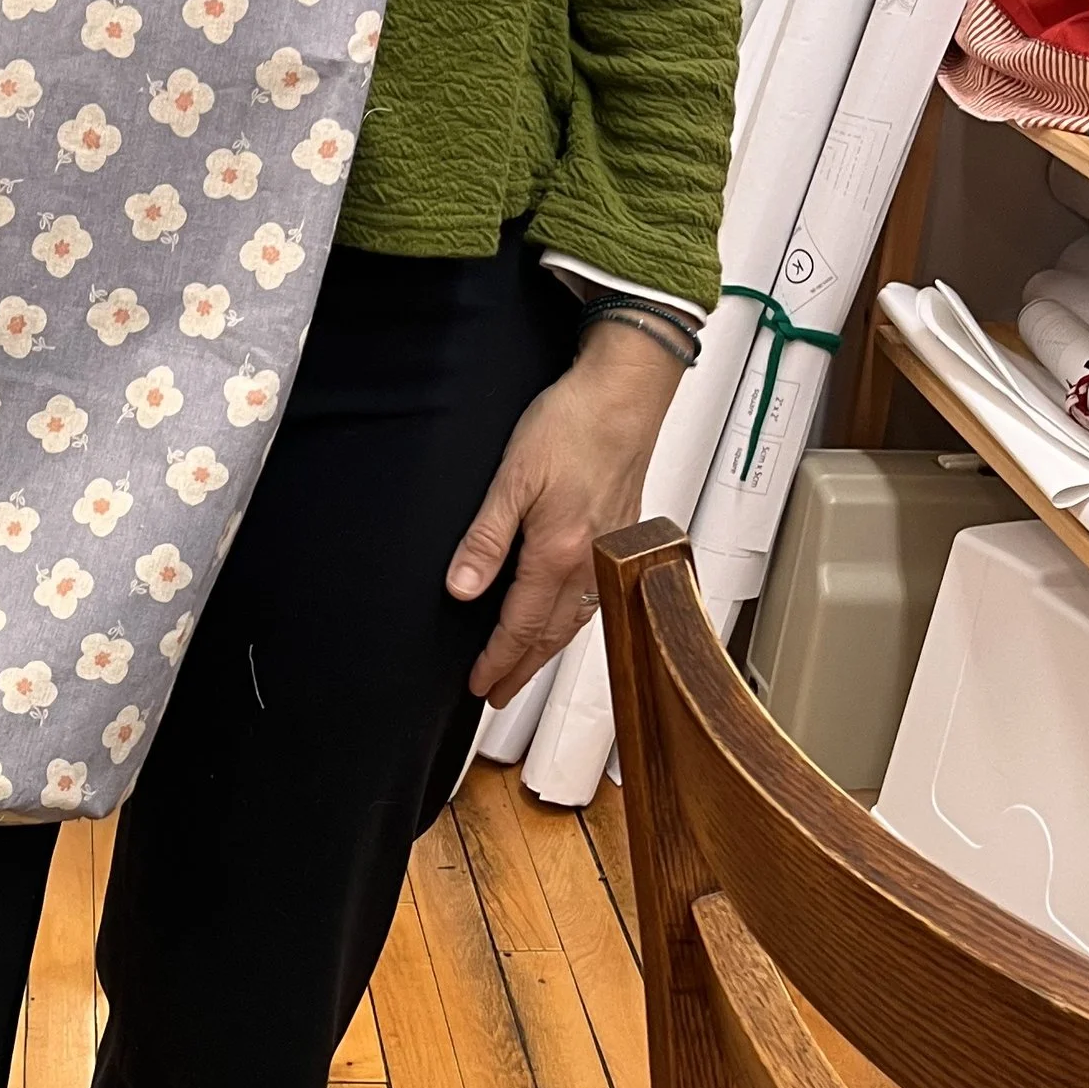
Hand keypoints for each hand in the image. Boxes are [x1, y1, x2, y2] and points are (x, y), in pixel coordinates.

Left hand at [446, 320, 686, 707]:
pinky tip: (571, 618)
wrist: (626, 392)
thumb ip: (485, 538)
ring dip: (551, 650)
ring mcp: (612, 551)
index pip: (520, 625)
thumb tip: (462, 588)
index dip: (497, 659)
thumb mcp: (512, 479)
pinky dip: (578, 621)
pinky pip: (599, 596)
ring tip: (530, 668)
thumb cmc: (573, 423)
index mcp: (557, 551)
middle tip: (500, 695)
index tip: (480, 684)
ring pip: (579, 620)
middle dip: (523, 669)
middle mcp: (591, 560)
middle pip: (552, 635)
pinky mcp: (625, 534)